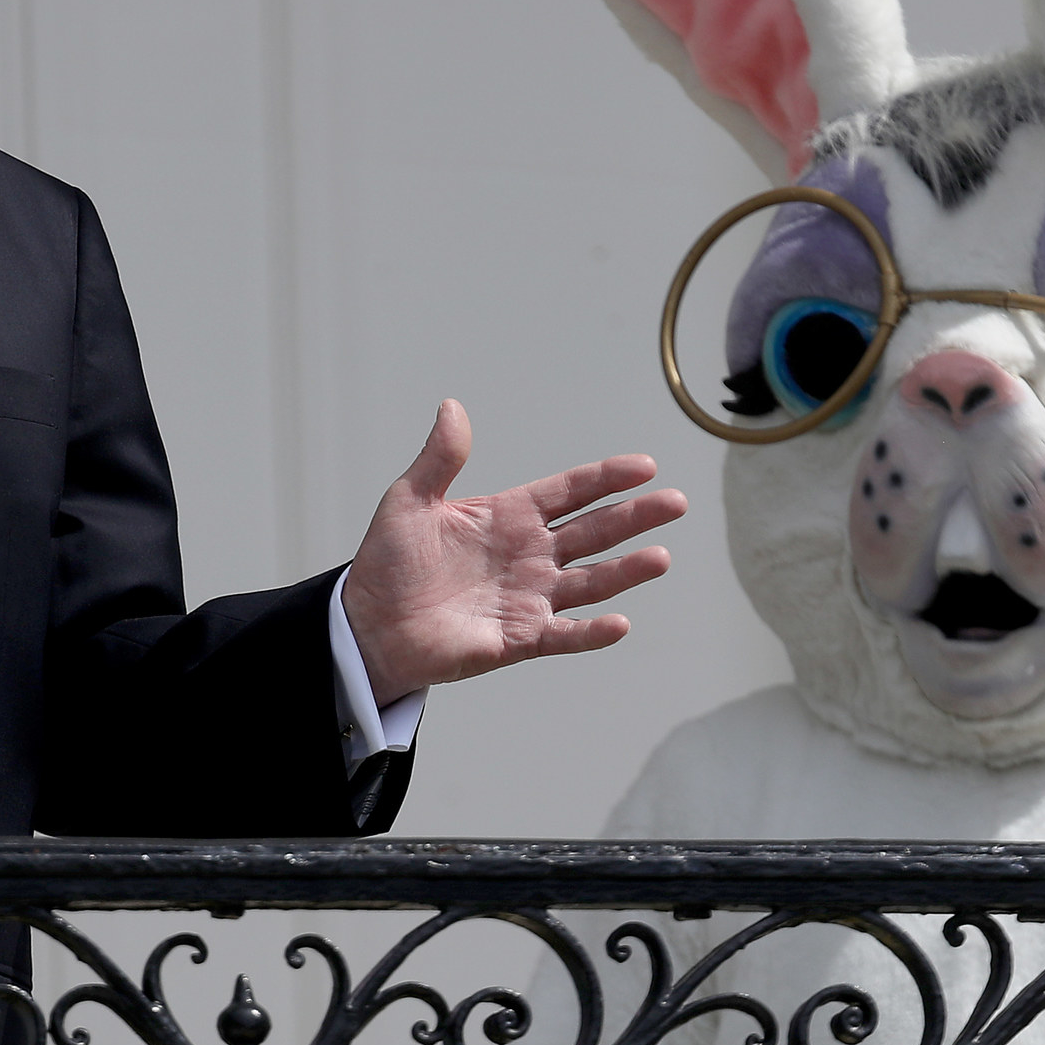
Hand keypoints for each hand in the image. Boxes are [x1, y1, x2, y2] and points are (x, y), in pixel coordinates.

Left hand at [340, 399, 684, 705]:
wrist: (368, 625)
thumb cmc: (388, 563)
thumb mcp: (410, 501)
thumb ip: (439, 459)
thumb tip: (453, 406)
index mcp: (508, 517)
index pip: (569, 492)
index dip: (606, 479)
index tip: (644, 466)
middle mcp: (528, 555)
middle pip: (594, 532)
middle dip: (635, 517)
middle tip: (676, 502)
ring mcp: (528, 598)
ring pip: (590, 582)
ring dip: (625, 571)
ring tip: (660, 557)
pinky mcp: (519, 638)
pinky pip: (564, 634)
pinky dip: (592, 632)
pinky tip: (620, 622)